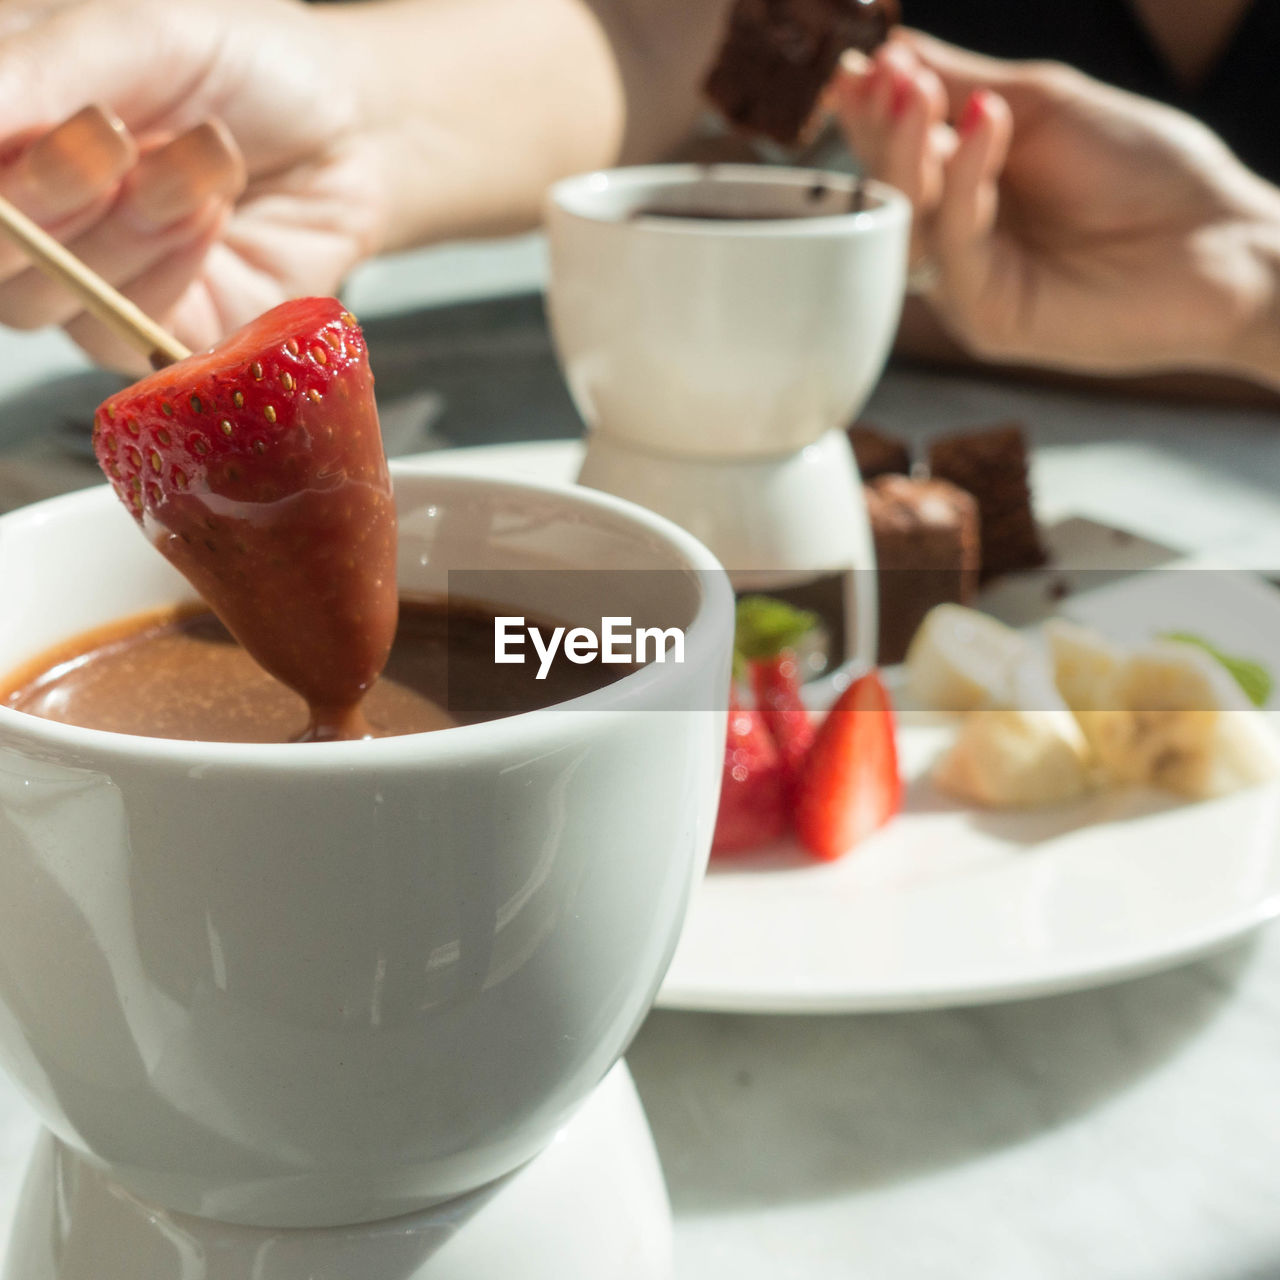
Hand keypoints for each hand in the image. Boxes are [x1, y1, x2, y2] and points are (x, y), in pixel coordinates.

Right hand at [0, 0, 383, 369]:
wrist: (345, 128)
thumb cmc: (239, 61)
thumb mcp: (137, 28)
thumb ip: (37, 70)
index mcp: (2, 115)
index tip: (25, 123)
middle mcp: (19, 205)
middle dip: (41, 192)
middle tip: (112, 134)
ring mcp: (73, 277)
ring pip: (38, 296)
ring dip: (130, 221)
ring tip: (205, 153)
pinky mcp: (140, 333)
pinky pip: (115, 329)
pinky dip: (170, 265)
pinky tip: (215, 211)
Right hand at [829, 32, 1279, 382]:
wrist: (1218, 240)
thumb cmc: (1143, 171)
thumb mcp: (1044, 105)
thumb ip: (964, 85)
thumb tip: (889, 51)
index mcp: (966, 190)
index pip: (899, 152)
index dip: (872, 110)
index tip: (855, 67)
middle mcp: (957, 242)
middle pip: (888, 192)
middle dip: (878, 130)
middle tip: (878, 77)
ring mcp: (967, 285)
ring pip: (909, 226)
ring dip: (905, 151)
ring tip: (912, 90)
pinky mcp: (987, 319)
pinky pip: (957, 250)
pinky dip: (965, 183)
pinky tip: (986, 124)